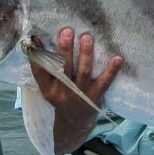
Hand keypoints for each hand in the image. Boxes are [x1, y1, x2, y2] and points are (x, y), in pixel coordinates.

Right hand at [29, 28, 122, 154]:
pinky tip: (118, 58)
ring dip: (86, 54)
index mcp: (48, 89)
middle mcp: (63, 92)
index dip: (37, 54)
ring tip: (87, 37)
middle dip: (65, 49)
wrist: (75, 123)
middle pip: (63, 68)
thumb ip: (43, 67)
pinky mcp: (96, 96)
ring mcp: (81, 95)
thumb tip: (35, 39)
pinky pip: (105, 82)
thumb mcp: (48, 87)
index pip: (40, 70)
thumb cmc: (61, 97)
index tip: (37, 37)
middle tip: (67, 31)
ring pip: (84, 72)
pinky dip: (112, 70)